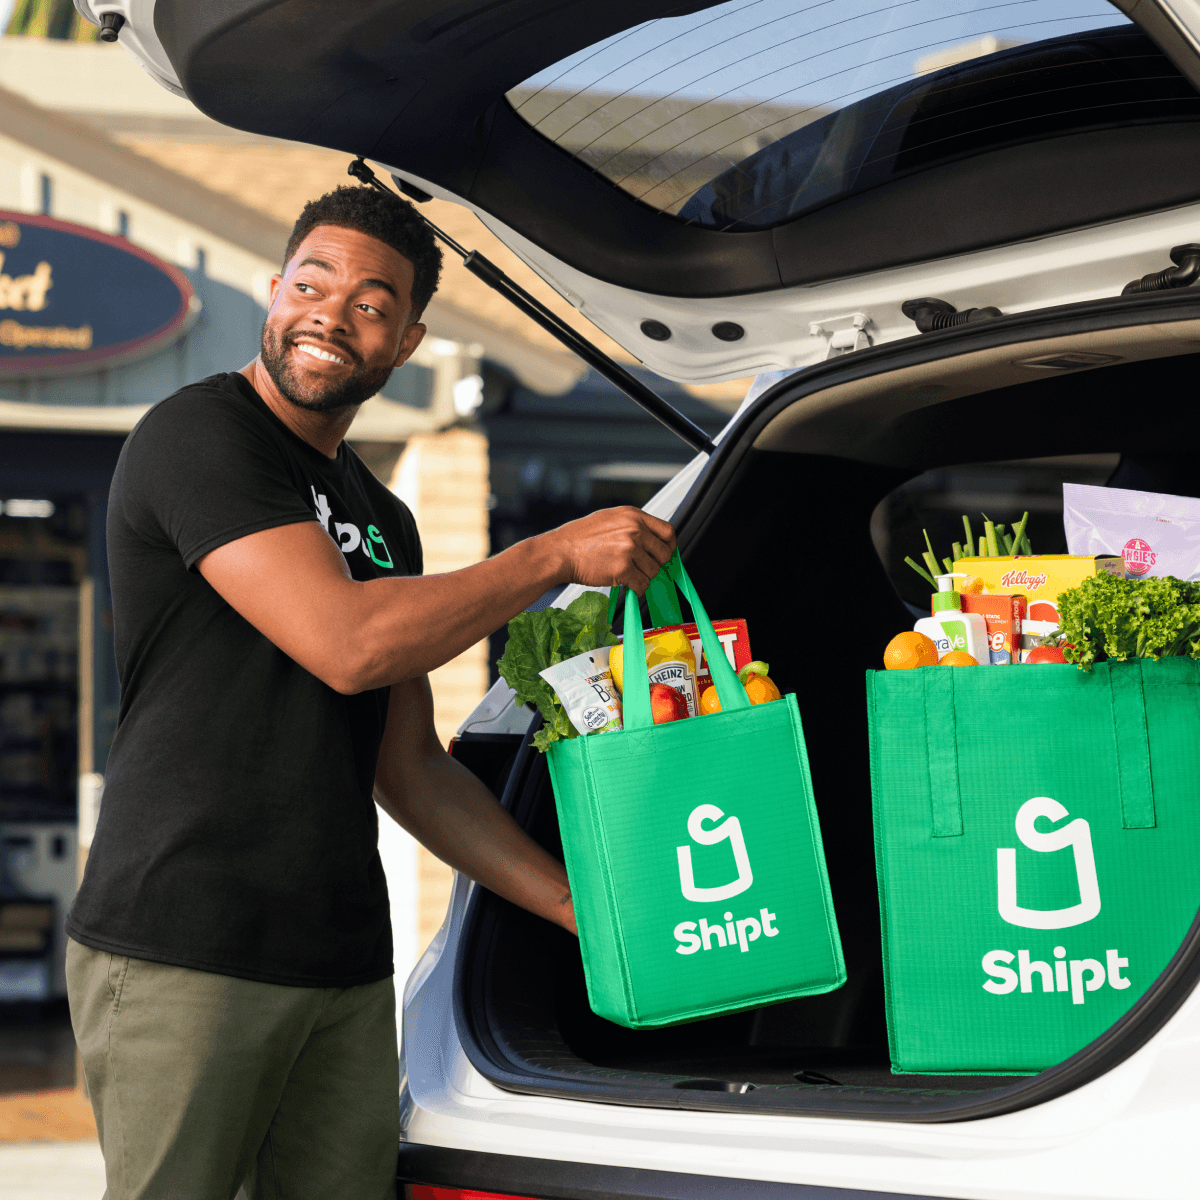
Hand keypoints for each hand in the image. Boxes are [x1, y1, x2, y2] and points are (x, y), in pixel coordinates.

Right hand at [544, 507, 675, 594]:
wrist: (560, 552)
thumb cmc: (579, 538)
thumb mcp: (609, 519)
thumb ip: (632, 526)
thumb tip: (651, 540)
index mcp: (633, 516)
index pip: (668, 531)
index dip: (668, 546)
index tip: (664, 554)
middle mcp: (635, 530)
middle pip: (664, 553)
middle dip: (655, 564)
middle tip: (642, 568)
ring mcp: (630, 549)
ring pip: (653, 571)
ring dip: (643, 577)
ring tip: (626, 574)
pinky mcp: (624, 568)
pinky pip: (642, 584)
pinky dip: (636, 588)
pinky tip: (624, 583)